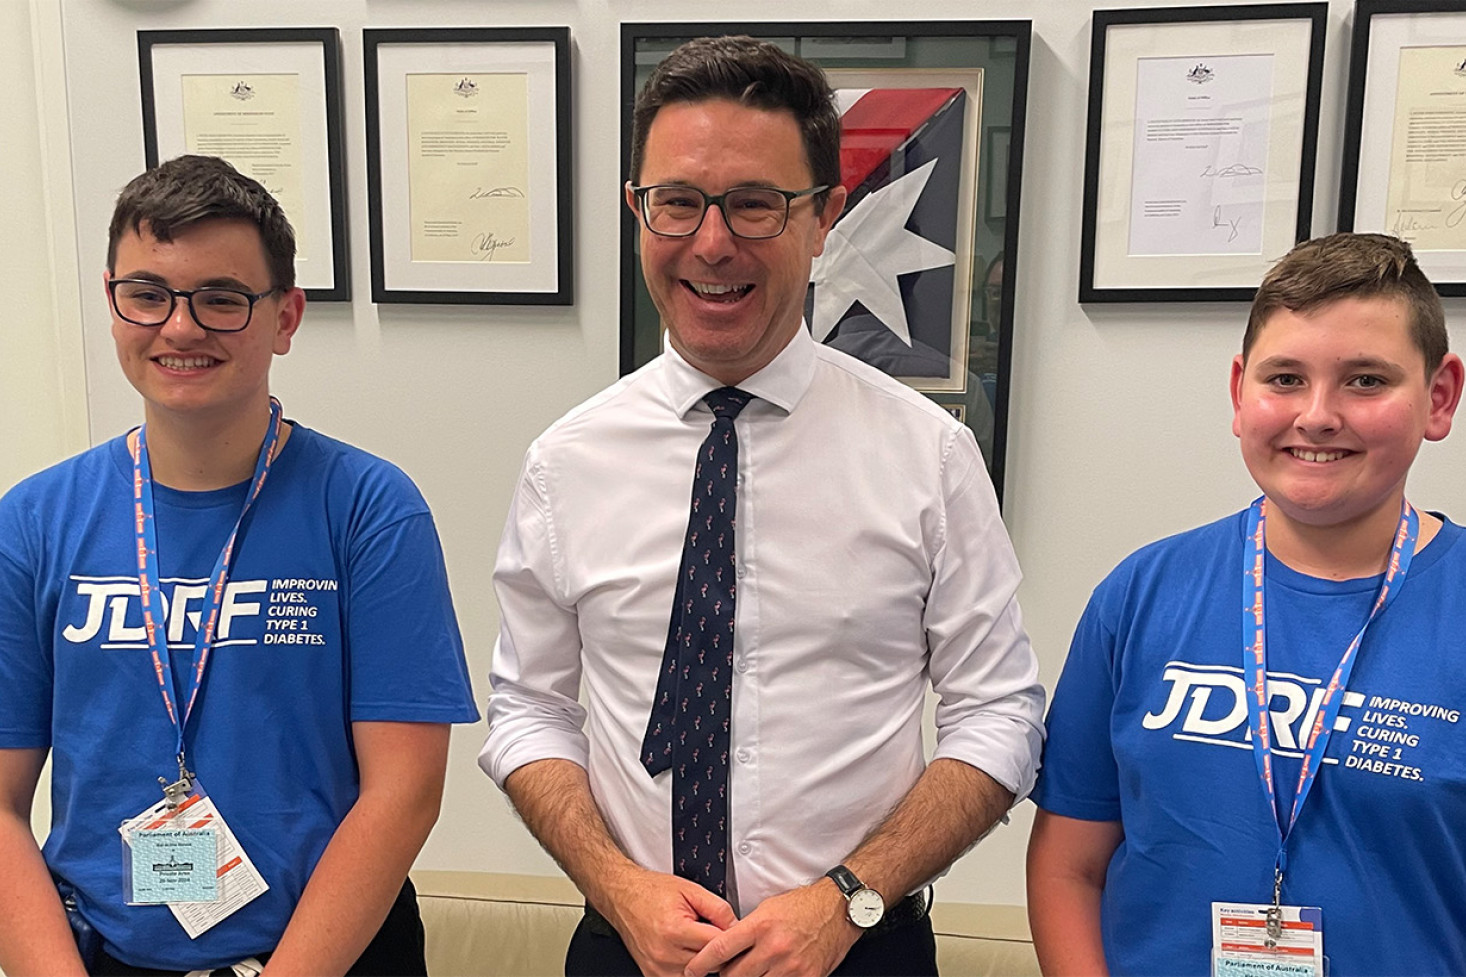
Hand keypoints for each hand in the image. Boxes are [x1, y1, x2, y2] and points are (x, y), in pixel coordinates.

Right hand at [598, 867, 736, 976]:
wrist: (623, 896)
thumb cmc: (652, 891)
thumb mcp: (690, 890)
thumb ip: (718, 909)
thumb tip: (737, 926)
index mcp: (675, 930)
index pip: (717, 946)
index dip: (728, 937)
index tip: (731, 931)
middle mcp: (664, 954)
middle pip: (710, 963)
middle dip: (715, 949)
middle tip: (710, 931)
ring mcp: (657, 968)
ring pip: (698, 974)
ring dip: (702, 960)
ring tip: (695, 940)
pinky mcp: (652, 975)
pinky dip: (688, 967)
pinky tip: (685, 950)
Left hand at [682, 880, 859, 976]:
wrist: (838, 910)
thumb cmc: (803, 906)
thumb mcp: (767, 909)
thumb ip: (746, 930)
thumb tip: (724, 950)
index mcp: (761, 926)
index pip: (720, 950)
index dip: (700, 965)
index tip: (691, 971)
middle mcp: (774, 948)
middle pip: (733, 975)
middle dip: (726, 975)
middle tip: (727, 970)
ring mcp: (791, 967)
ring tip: (753, 970)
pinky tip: (770, 975)